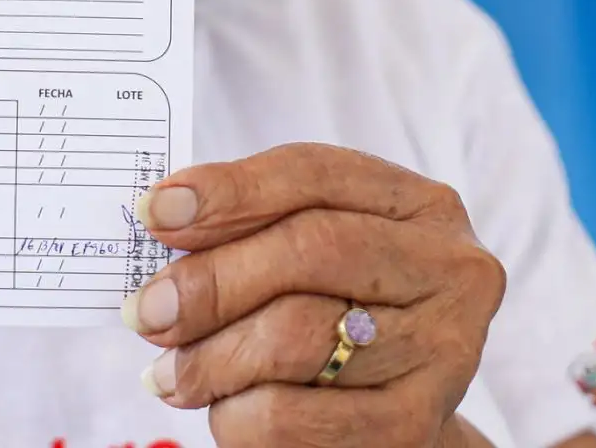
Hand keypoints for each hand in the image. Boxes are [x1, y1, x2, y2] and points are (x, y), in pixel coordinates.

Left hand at [124, 143, 506, 446]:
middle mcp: (449, 268)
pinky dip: (237, 415)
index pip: (314, 173)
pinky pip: (295, 416)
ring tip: (169, 372)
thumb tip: (162, 218)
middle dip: (211, 280)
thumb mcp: (310, 248)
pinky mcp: (414, 424)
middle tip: (147, 311)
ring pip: (298, 337)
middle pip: (310, 249)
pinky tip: (219, 411)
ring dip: (211, 357)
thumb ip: (250, 225)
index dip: (228, 189)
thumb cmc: (337, 310)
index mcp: (419, 204)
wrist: (394, 408)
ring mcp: (442, 349)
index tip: (154, 212)